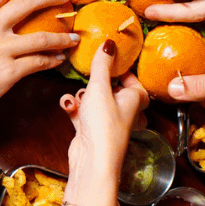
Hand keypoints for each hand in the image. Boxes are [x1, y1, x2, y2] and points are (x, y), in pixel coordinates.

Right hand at [59, 39, 149, 173]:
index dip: (122, 69)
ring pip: (93, 100)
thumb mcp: (100, 88)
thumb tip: (109, 44)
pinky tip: (69, 107)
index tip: (109, 59)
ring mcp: (106, 122)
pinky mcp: (90, 130)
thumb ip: (102, 65)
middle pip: (111, 89)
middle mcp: (123, 111)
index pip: (133, 80)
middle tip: (89, 77)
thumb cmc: (103, 127)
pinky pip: (81, 112)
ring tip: (78, 97)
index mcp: (135, 99)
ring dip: (82, 96)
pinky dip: (74, 108)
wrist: (91, 161)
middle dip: (95, 83)